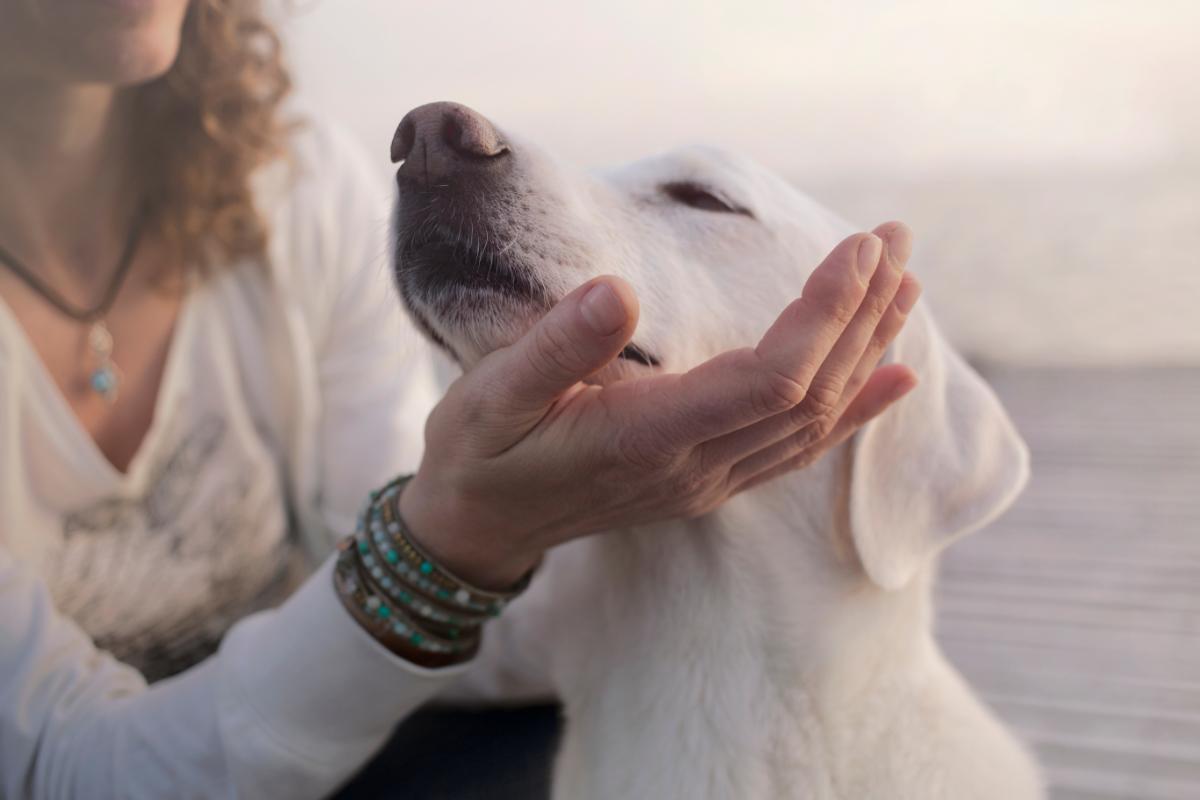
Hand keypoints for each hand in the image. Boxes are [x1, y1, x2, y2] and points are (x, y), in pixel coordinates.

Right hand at [400, 223, 921, 587]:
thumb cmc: (479, 453)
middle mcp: (695, 469)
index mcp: (647, 438)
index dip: (823, 316)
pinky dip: (855, 410)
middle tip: (896, 239)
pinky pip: (800, 449)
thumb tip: (617, 290)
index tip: (856, 249)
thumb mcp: (492, 393)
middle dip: (862, 314)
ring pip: (816, 421)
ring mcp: (709, 482)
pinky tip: (894, 376)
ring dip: (866, 349)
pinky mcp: (710, 482)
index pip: (770, 381)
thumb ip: (556, 347)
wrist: (479, 527)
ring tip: (905, 284)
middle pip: (811, 395)